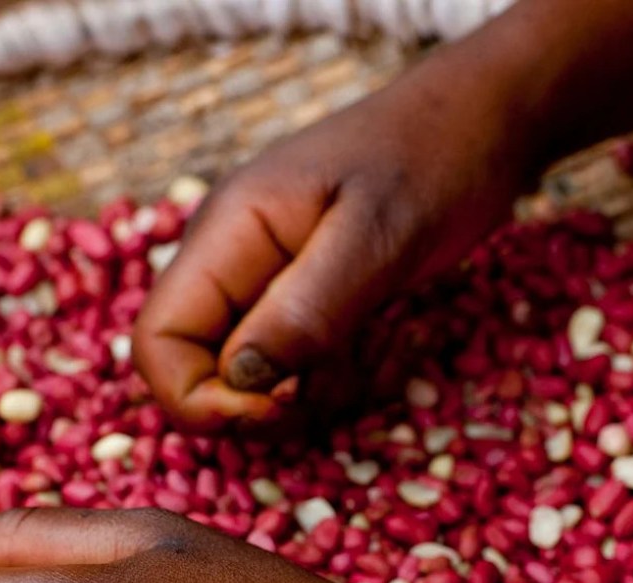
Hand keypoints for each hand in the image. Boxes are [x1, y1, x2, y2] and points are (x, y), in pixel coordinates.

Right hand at [132, 34, 536, 431]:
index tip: (280, 404)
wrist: (476, 126)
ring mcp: (264, 288)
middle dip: (263, 405)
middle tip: (339, 381)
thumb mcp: (376, 236)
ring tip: (377, 357)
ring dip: (310, 397)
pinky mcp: (302, 307)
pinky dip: (335, 382)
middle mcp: (230, 267)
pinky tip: (385, 351)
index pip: (156, 343)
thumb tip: (243, 381)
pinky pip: (294, 373)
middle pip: (198, 375)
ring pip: (250, 385)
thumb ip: (307, 309)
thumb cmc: (431, 162)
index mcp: (225, 237)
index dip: (199, 399)